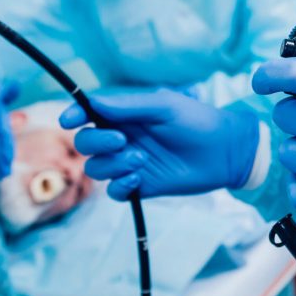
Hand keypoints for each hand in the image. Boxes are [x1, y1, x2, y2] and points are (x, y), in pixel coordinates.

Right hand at [59, 88, 259, 200]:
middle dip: (97, 142)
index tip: (69, 120)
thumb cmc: (197, 121)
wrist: (226, 152)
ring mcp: (129, 163)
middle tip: (123, 141)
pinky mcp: (140, 186)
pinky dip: (120, 186)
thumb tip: (92, 103)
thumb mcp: (163, 106)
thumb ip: (127, 106)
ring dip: (113, 165)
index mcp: (125, 115)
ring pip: (97, 169)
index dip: (74, 115)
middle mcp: (122, 138)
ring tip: (141, 160)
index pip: (88, 114)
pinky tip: (138, 179)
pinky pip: (114, 191)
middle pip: (86, 143)